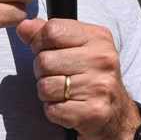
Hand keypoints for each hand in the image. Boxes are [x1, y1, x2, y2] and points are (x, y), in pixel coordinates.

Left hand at [16, 16, 137, 139]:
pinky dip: (54, 110)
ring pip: (45, 87)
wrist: (116, 113)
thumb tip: (24, 26)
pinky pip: (52, 109)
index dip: (39, 42)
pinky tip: (68, 106)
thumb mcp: (76, 46)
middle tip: (57, 75)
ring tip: (63, 91)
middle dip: (41, 71)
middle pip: (44, 60)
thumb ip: (48, 33)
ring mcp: (99, 87)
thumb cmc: (91, 75)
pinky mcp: (93, 112)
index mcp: (98, 37)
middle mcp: (102, 60)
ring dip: (47, 92)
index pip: (52, 30)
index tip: (46, 50)